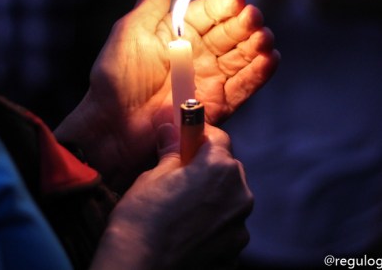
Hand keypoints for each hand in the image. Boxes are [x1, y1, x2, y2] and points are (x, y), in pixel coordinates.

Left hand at [55, 0, 278, 189]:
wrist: (113, 127)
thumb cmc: (116, 78)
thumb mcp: (130, 33)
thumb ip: (148, 4)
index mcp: (178, 35)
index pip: (208, 13)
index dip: (224, 5)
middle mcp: (197, 55)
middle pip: (230, 34)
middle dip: (245, 24)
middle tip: (253, 18)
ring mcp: (209, 81)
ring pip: (241, 59)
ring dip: (256, 47)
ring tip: (263, 37)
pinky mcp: (217, 107)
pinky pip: (242, 89)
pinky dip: (257, 75)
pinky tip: (270, 59)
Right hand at [90, 123, 251, 269]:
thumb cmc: (142, 221)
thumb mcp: (152, 177)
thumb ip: (171, 151)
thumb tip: (172, 128)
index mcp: (220, 168)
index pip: (217, 138)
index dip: (198, 138)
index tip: (183, 141)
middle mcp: (239, 195)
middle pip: (227, 170)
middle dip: (207, 170)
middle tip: (178, 179)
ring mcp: (239, 227)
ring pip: (228, 202)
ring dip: (211, 201)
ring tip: (180, 213)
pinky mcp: (234, 253)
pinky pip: (225, 229)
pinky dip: (211, 228)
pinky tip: (186, 234)